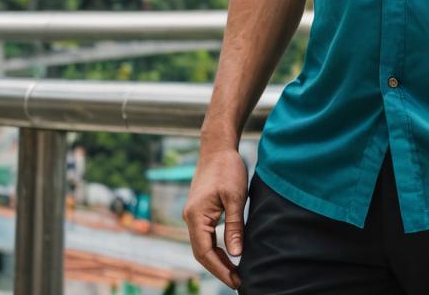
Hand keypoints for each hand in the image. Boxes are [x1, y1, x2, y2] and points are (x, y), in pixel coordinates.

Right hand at [183, 146, 249, 289]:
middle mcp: (190, 218)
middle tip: (238, 281)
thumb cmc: (227, 168)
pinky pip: (205, 236)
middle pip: (202, 252)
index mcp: (196, 216)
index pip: (205, 253)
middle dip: (219, 268)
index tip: (236, 280)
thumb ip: (234, 226)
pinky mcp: (199, 210)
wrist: (217, 147)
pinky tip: (229, 252)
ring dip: (217, 259)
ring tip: (235, 271)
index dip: (220, 269)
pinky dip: (216, 247)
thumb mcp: (235, 197)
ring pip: (203, 245)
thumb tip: (236, 254)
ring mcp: (193, 214)